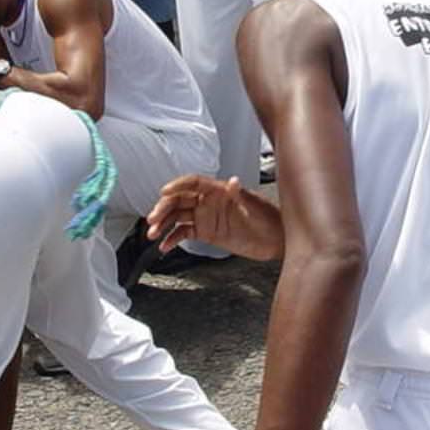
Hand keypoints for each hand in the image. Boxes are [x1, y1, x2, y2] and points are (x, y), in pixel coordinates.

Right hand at [146, 174, 283, 258]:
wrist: (277, 240)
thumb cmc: (270, 219)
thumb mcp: (255, 207)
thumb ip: (241, 196)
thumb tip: (233, 183)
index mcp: (219, 190)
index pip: (193, 183)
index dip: (177, 185)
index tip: (164, 192)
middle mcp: (209, 201)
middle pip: (180, 200)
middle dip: (164, 208)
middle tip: (153, 220)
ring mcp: (206, 217)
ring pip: (178, 217)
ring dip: (163, 224)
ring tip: (153, 234)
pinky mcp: (207, 232)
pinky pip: (184, 233)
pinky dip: (173, 238)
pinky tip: (165, 246)